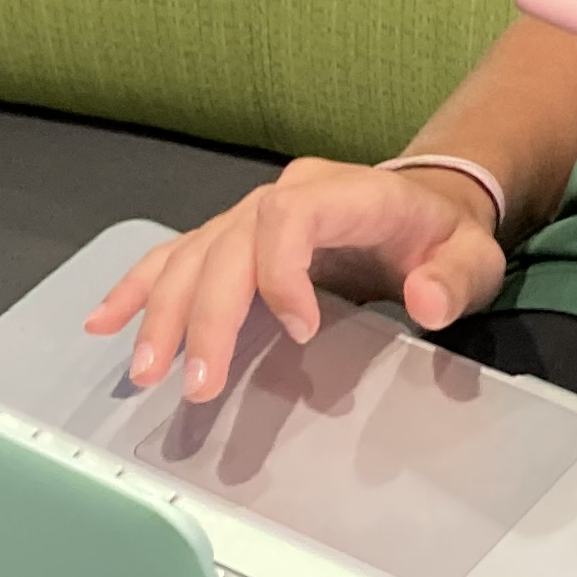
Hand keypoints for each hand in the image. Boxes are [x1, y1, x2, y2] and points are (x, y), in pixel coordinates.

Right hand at [85, 160, 504, 395]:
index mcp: (344, 193)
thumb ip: (454, 278)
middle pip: (227, 245)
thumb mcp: (473, 258)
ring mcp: (250, 215)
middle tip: (196, 383)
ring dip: (161, 312)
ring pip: (191, 255)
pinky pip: (175, 257)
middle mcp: (286, 195)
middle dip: (205, 316)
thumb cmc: (443, 237)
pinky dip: (138, 288)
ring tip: (145, 370)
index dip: (282, 272)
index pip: (290, 217)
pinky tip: (103, 322)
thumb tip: (426, 300)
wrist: (425, 207)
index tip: (301, 332)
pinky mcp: (231, 239)